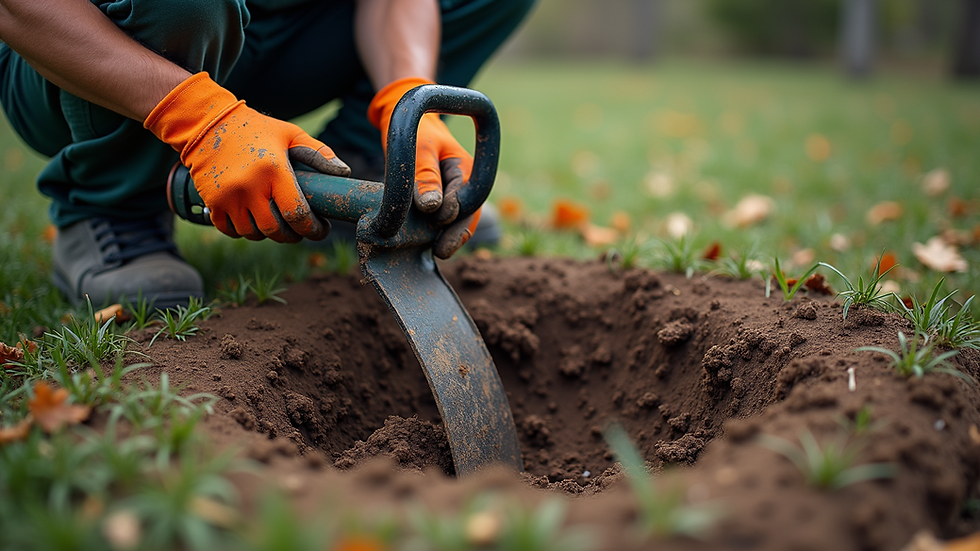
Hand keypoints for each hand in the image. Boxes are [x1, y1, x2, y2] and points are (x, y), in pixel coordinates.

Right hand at [145, 72, 349, 241]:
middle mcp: (250, 187)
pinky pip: (231, 230)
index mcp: (273, 170)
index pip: (296, 214)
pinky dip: (245, 231)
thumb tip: (344, 173)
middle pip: (276, 230)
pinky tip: (254, 221)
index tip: (321, 229)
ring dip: (269, 234)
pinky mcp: (212, 202)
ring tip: (277, 223)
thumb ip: (319, 153)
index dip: (312, 228)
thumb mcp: (290, 134)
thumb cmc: (256, 129)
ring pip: (254, 233)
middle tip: (300, 230)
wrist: (208, 123)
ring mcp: (228, 197)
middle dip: (293, 235)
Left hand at [367, 77, 480, 257]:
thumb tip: (432, 208)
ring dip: (445, 237)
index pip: (468, 199)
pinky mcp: (439, 201)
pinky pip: (442, 222)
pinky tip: (425, 247)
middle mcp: (464, 185)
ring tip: (435, 253)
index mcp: (467, 169)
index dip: (456, 216)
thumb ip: (425, 176)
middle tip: (441, 252)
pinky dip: (435, 234)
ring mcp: (453, 194)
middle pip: (466, 216)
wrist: (409, 120)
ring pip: (455, 223)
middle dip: (455, 235)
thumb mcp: (417, 148)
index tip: (440, 226)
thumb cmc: (413, 129)